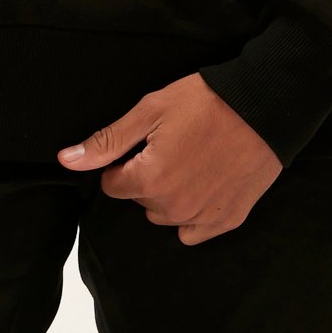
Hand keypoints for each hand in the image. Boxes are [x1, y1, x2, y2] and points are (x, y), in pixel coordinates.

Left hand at [56, 71, 282, 244]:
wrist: (264, 106)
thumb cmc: (206, 102)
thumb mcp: (150, 111)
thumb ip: (108, 141)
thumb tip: (67, 160)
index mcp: (149, 180)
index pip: (114, 184)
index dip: (126, 161)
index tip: (147, 141)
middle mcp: (173, 208)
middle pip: (141, 200)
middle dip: (149, 176)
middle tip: (174, 144)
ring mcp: (203, 218)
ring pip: (166, 215)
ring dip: (171, 194)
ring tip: (193, 159)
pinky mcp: (228, 220)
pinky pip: (195, 230)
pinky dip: (195, 211)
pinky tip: (207, 181)